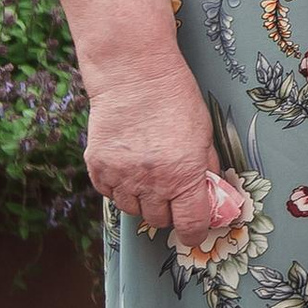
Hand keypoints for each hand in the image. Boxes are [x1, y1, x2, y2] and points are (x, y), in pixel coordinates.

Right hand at [85, 67, 246, 246]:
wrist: (134, 74)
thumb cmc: (175, 98)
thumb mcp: (203, 134)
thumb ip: (205, 168)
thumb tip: (210, 192)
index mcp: (184, 175)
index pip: (191, 224)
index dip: (194, 232)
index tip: (194, 232)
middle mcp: (152, 182)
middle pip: (159, 220)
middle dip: (168, 211)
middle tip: (171, 193)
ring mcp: (122, 176)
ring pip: (132, 210)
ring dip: (142, 200)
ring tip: (147, 176)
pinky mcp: (98, 167)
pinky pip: (109, 193)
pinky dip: (118, 187)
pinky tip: (127, 168)